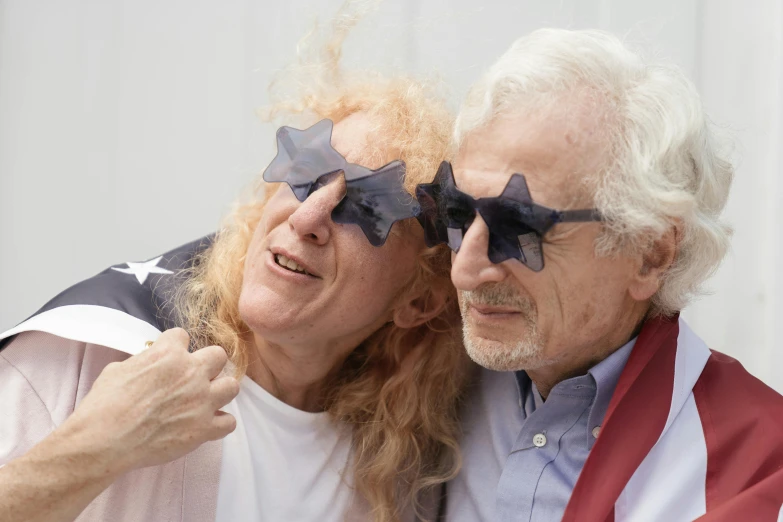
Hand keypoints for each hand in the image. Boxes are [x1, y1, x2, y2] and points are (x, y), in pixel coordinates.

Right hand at [59, 328, 239, 474]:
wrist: (104, 440)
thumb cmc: (104, 404)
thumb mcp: (120, 369)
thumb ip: (144, 362)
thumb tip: (149, 365)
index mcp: (169, 354)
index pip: (182, 335)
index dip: (174, 347)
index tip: (168, 357)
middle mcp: (192, 373)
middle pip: (218, 355)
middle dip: (207, 364)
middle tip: (194, 377)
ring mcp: (201, 401)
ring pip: (232, 386)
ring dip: (219, 392)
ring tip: (205, 400)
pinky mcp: (204, 428)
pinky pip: (229, 422)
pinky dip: (219, 424)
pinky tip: (206, 425)